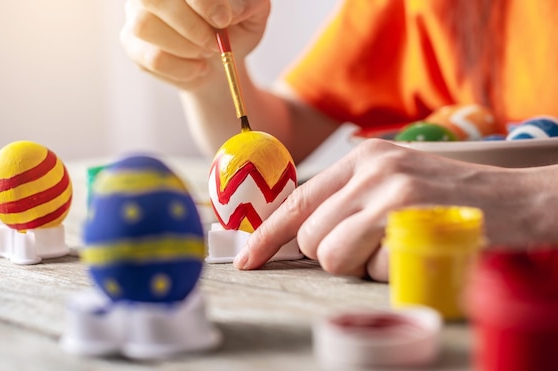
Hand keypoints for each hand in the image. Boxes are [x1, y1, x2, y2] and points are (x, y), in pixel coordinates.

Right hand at [121, 0, 269, 87]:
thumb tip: (233, 10)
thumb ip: (249, 4)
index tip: (224, 20)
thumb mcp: (253, 14)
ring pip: (145, 26)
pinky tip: (197, 68)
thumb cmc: (234, 30)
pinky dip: (183, 69)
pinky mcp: (132, 45)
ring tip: (206, 53)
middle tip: (214, 43)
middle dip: (190, 26)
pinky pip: (152, 58)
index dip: (203, 2)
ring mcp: (136, 14)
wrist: (220, 63)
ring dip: (185, 47)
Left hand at [234, 138, 550, 280]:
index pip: (298, 200)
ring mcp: (393, 194)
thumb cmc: (453, 199)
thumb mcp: (396, 181)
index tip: (247, 260)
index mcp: (363, 158)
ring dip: (362, 265)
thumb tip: (301, 232)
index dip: (267, 234)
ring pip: (334, 256)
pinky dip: (392, 272)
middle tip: (375, 245)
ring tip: (399, 247)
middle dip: (335, 255)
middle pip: (312, 238)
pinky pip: (372, 270)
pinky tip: (420, 252)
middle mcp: (373, 170)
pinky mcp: (413, 223)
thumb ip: (349, 199)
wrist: (523, 202)